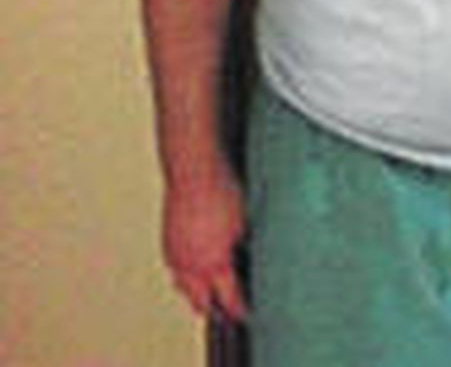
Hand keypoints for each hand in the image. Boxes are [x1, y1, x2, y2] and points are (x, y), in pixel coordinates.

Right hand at [162, 165, 248, 321]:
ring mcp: (176, 255)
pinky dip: (185, 274)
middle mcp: (191, 266)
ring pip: (184, 287)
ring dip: (197, 292)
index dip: (238, 308)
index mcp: (214, 263)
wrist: (194, 173)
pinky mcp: (167, 243)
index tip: (245, 312)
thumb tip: (250, 257)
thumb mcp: (245, 223)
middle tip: (227, 308)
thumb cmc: (221, 192)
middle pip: (200, 301)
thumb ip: (243, 247)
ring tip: (210, 291)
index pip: (228, 298)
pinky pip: (175, 269)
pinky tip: (194, 266)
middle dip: (214, 307)